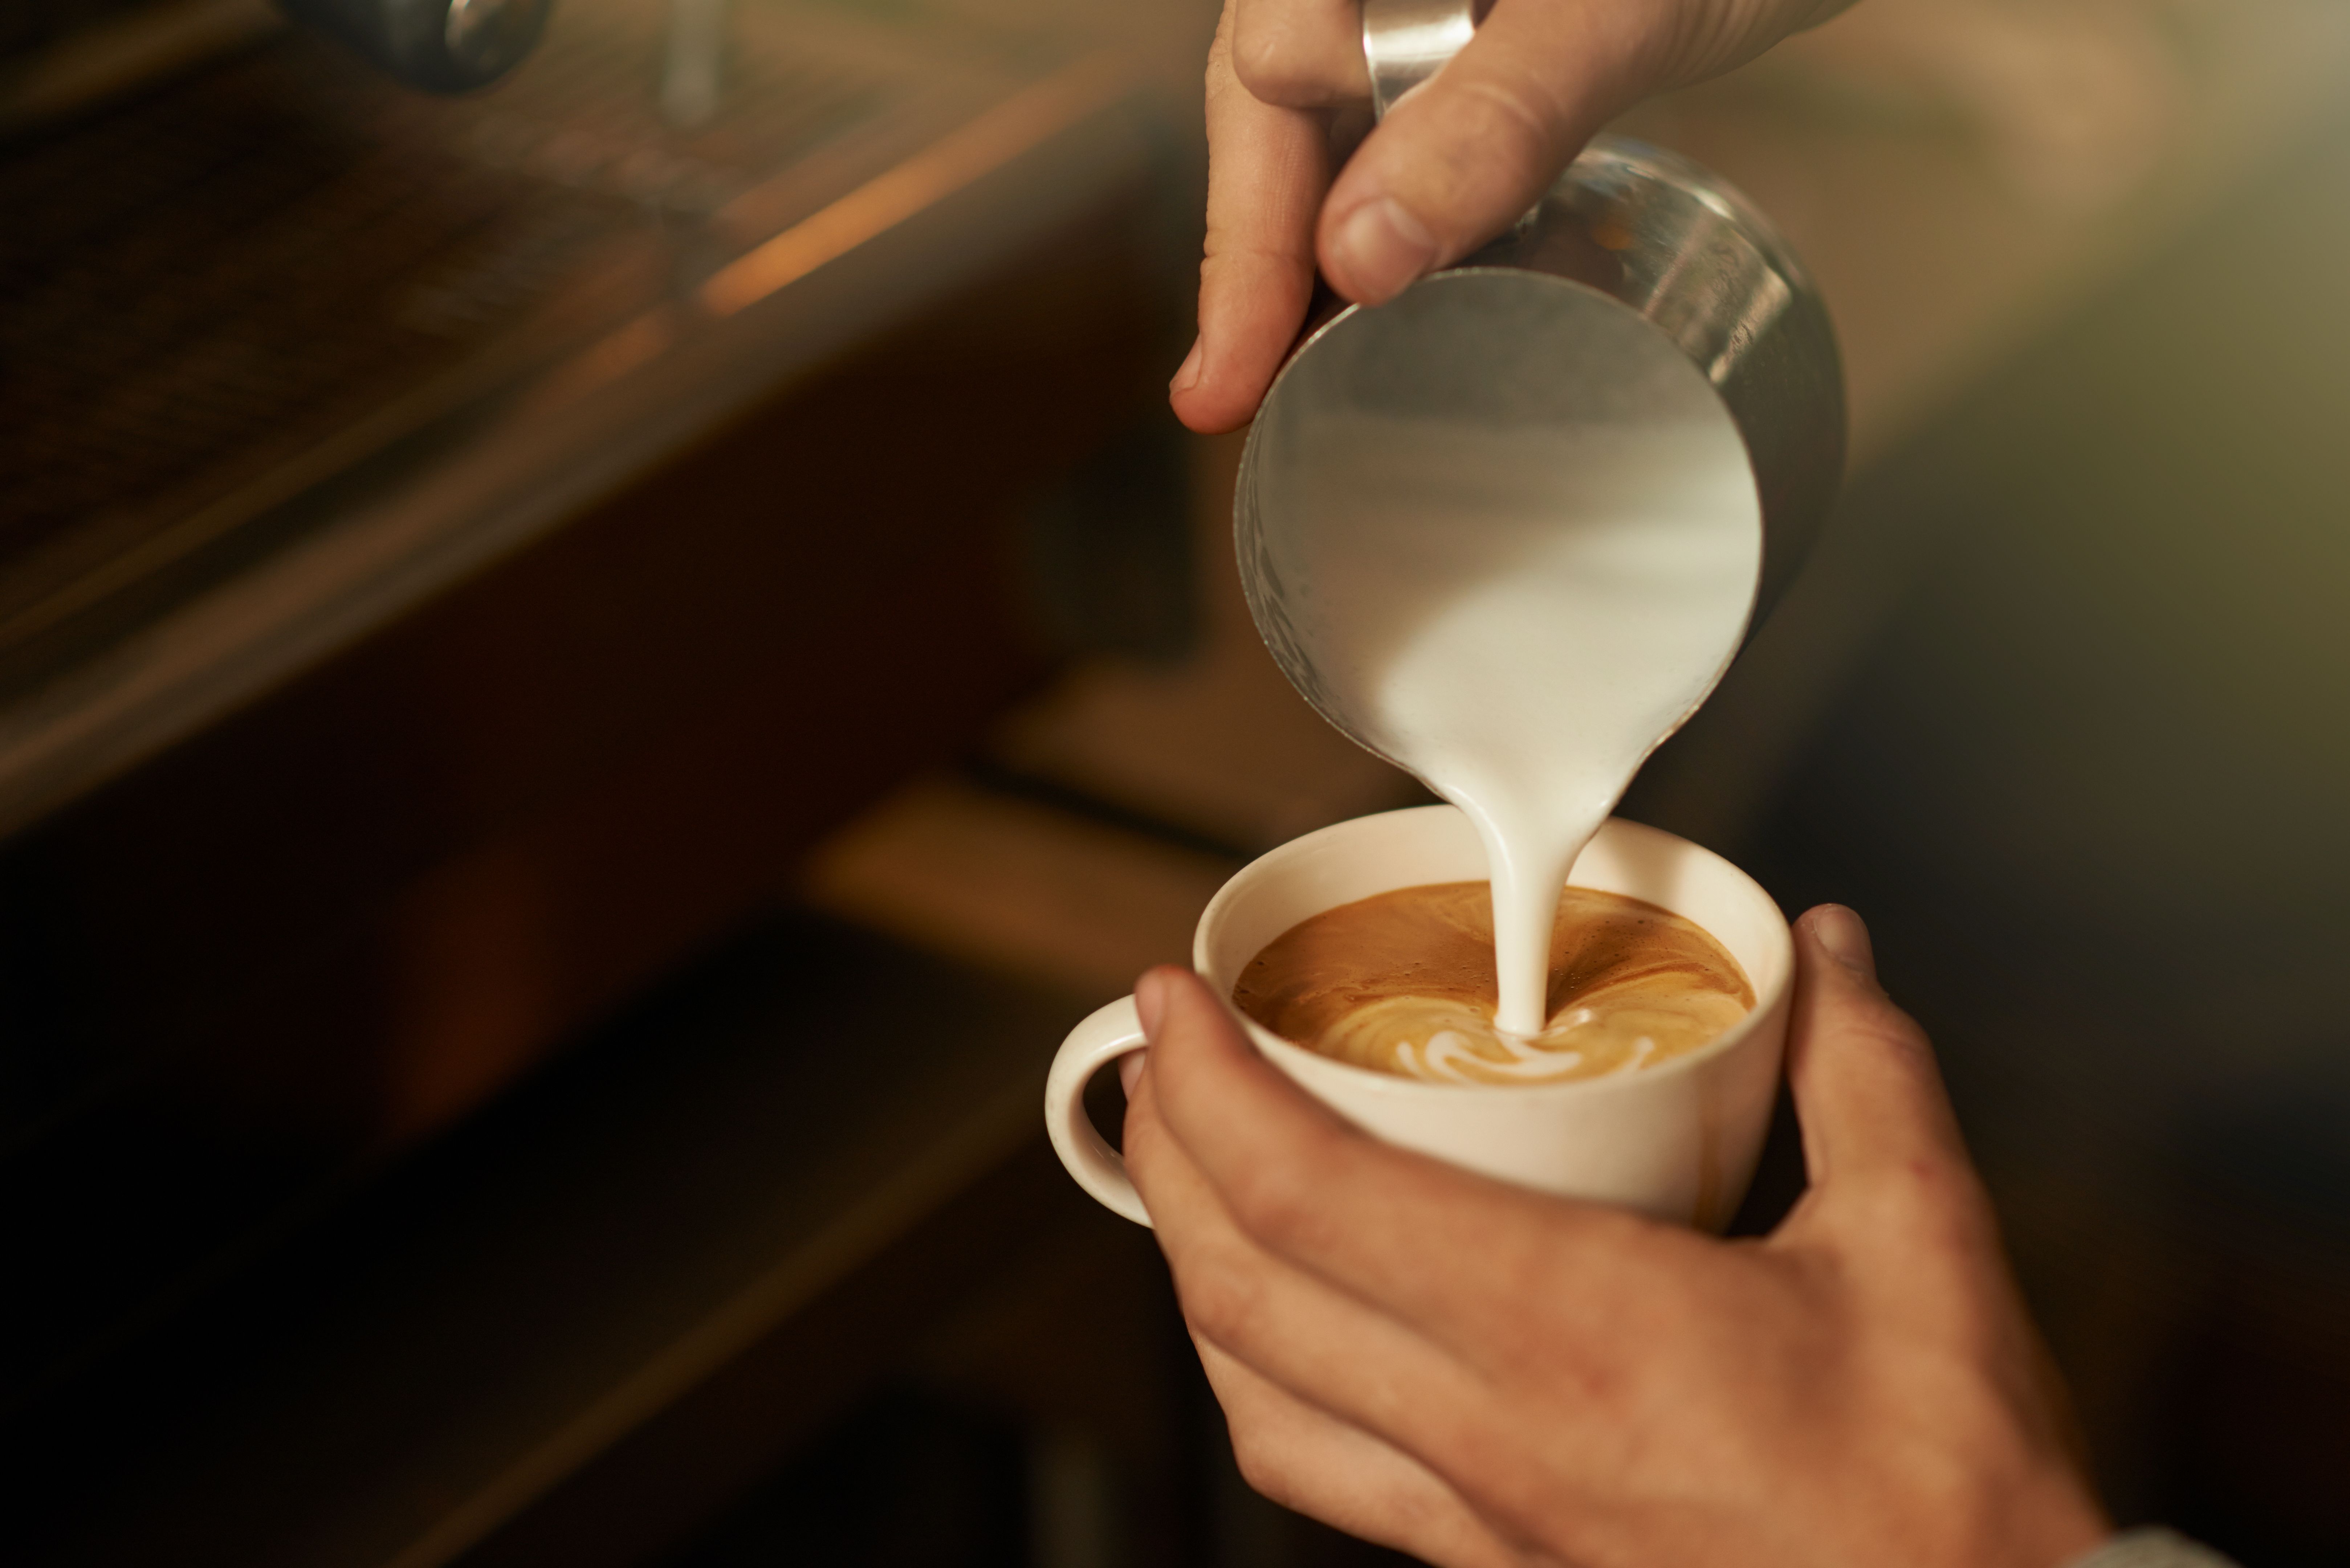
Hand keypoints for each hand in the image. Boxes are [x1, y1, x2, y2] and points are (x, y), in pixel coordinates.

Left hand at [1120, 905, 2113, 1567]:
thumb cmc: (1952, 1490)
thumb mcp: (1926, 1251)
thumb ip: (1866, 1078)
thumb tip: (1827, 954)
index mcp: (1573, 1335)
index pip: (1309, 1197)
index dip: (1210, 1087)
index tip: (1170, 1000)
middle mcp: (1493, 1435)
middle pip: (1241, 1290)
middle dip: (1168, 1159)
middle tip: (1159, 1060)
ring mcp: (1483, 1518)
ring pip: (1257, 1397)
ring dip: (1195, 1273)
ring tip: (1192, 1174)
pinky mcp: (1501, 1565)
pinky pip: (1325, 1471)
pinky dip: (1267, 1375)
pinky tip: (1289, 1323)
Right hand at [1170, 0, 1855, 431]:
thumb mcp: (1615, 11)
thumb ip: (1495, 115)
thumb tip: (1359, 256)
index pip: (1269, 72)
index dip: (1250, 230)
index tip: (1233, 366)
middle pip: (1273, 110)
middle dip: (1253, 259)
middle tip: (1222, 398)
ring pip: (1327, 124)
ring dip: (1303, 248)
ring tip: (1269, 370)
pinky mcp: (1483, 32)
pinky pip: (1399, 122)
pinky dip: (1381, 211)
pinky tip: (1365, 289)